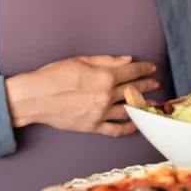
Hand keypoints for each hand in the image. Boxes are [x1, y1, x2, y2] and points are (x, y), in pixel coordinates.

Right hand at [4, 55, 157, 136]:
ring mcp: (101, 114)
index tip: (152, 68)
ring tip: (151, 103)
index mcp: (104, 77)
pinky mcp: (93, 127)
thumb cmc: (54, 74)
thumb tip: (127, 60)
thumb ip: (106, 61)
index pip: (131, 72)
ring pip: (128, 110)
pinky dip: (127, 128)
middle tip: (155, 83)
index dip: (144, 69)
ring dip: (142, 105)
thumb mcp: (80, 60)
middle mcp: (106, 96)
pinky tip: (135, 125)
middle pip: (133, 90)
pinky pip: (115, 130)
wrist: (34, 98)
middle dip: (146, 85)